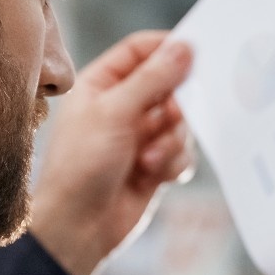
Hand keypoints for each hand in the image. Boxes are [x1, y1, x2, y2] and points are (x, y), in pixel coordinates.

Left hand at [29, 31, 194, 274]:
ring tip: (149, 160)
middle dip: (175, 105)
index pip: (140, 51)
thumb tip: (184, 46)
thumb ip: (153, 78)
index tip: (196, 51)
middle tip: (170, 117)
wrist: (78, 228)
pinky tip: (154, 176)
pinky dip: (173, 162)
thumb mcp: (115, 112)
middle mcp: (120, 107)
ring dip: (171, 141)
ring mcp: (138, 136)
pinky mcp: (153, 165)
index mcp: (101, 84)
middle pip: (168, 86)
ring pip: (179, 122)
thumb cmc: (81, 166)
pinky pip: (181, 152)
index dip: (167, 48)